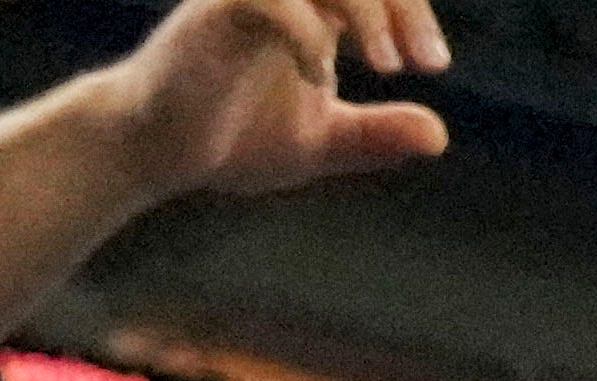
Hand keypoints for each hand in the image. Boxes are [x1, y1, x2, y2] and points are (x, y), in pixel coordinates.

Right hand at [95, 0, 454, 197]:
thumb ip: (374, 134)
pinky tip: (320, 79)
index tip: (434, 65)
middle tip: (425, 62)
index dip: (414, 13)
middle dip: (403, 5)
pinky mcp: (215, 12)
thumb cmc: (231, 136)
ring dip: (365, 10)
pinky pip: (270, 0)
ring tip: (386, 66)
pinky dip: (305, 33)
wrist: (156, 151)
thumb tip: (440, 136)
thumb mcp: (319, 142)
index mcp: (316, 6)